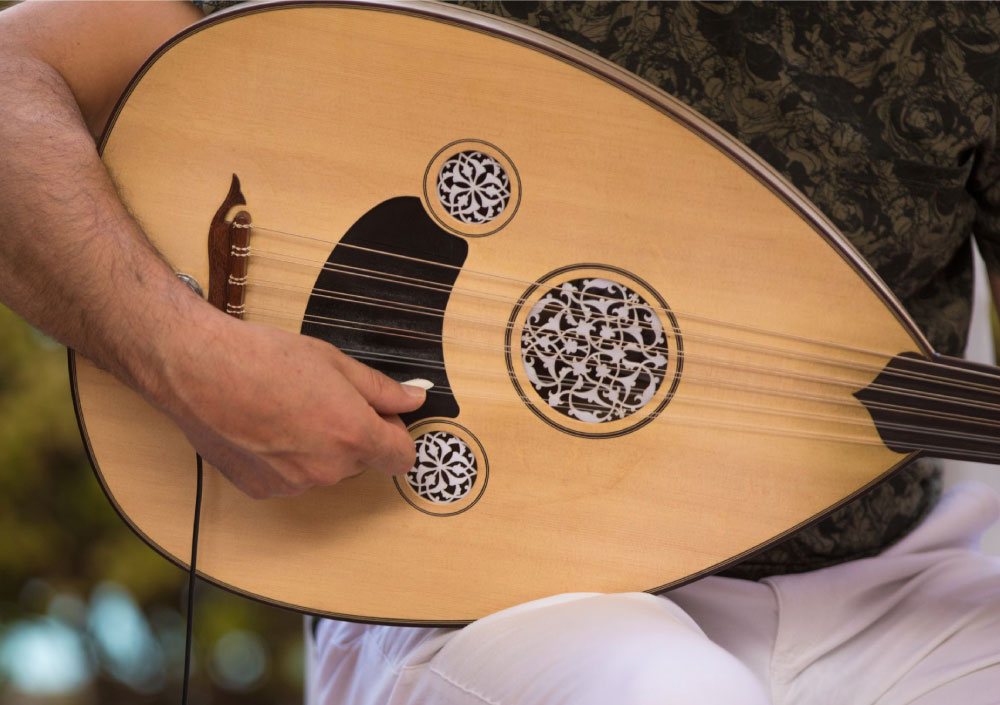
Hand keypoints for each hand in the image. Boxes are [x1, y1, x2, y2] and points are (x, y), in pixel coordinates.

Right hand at [153, 309, 426, 498]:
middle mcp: (327, 469)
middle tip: (324, 399)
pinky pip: (291, 478)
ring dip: (319, 448)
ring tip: (288, 409)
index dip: (395, 434)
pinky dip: (287, 459)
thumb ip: (381, 389)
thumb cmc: (263, 358)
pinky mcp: (263, 491)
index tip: (381, 416)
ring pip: (325, 470)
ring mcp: (293, 485)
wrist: (198, 370)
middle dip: (353, 435)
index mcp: (353, 436)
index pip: (402, 457)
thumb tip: (414, 398)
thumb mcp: (334, 363)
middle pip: (361, 461)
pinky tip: (265, 427)